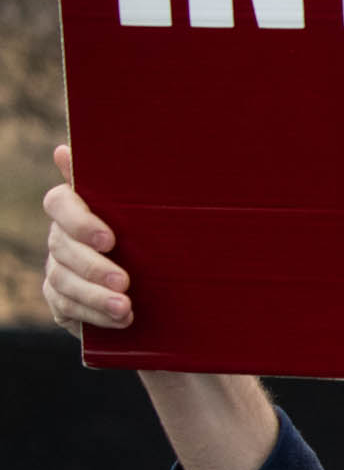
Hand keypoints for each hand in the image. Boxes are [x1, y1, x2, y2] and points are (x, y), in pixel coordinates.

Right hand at [42, 144, 133, 338]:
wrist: (160, 285)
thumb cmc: (151, 239)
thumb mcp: (146, 214)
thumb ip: (120, 186)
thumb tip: (76, 150)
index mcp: (77, 209)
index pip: (59, 202)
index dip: (80, 221)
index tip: (110, 239)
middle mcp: (61, 236)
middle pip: (61, 246)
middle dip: (93, 267)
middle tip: (125, 281)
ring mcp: (58, 268)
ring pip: (63, 280)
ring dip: (96, 296)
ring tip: (126, 307)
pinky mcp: (61, 300)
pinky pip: (67, 307)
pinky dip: (95, 314)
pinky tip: (121, 320)